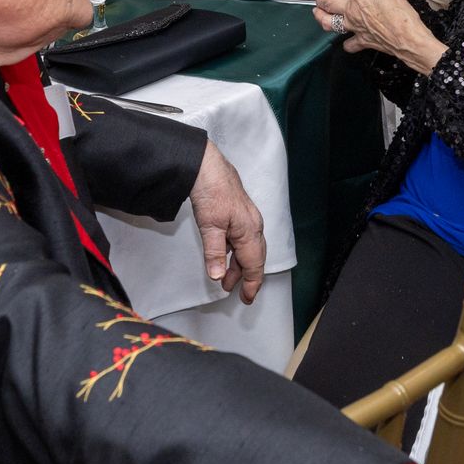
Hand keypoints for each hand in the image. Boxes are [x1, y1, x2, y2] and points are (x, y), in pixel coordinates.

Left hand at [188, 141, 264, 301]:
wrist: (208, 166)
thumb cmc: (213, 190)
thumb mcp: (209, 226)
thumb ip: (214, 253)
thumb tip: (217, 275)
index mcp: (250, 231)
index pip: (255, 265)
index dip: (251, 284)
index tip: (247, 298)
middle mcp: (253, 226)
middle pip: (254, 258)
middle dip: (246, 277)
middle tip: (238, 293)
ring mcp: (248, 219)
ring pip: (247, 248)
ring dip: (238, 265)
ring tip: (226, 278)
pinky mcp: (240, 213)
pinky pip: (242, 239)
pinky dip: (234, 252)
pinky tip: (224, 255)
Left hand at [317, 0, 445, 75]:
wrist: (408, 39)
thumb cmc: (402, 17)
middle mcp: (352, 11)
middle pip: (329, 1)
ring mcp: (354, 27)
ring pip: (329, 22)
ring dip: (321, 17)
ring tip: (317, 13)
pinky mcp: (361, 41)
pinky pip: (349, 44)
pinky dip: (348, 43)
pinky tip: (347, 41)